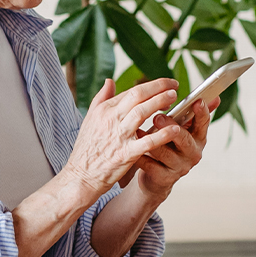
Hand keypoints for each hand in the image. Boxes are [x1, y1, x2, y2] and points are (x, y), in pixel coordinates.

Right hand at [63, 78, 180, 194]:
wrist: (81, 175)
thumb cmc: (86, 148)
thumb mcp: (90, 118)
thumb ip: (101, 98)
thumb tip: (110, 80)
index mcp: (104, 110)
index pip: (130, 92)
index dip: (150, 87)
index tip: (164, 86)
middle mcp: (111, 119)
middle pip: (137, 96)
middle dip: (158, 88)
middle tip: (174, 87)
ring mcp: (119, 136)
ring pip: (142, 112)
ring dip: (160, 102)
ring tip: (174, 98)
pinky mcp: (126, 154)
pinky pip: (147, 141)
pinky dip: (162, 134)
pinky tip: (174, 129)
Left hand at [124, 97, 220, 198]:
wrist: (157, 176)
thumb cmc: (168, 145)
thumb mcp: (181, 129)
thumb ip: (192, 114)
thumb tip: (215, 96)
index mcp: (198, 138)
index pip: (203, 123)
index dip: (201, 113)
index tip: (197, 101)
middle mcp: (192, 153)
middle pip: (184, 138)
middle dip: (170, 127)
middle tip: (157, 117)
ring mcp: (179, 167)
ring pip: (164, 152)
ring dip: (150, 141)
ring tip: (138, 131)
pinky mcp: (164, 178)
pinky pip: (150, 164)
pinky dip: (140, 155)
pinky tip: (131, 147)